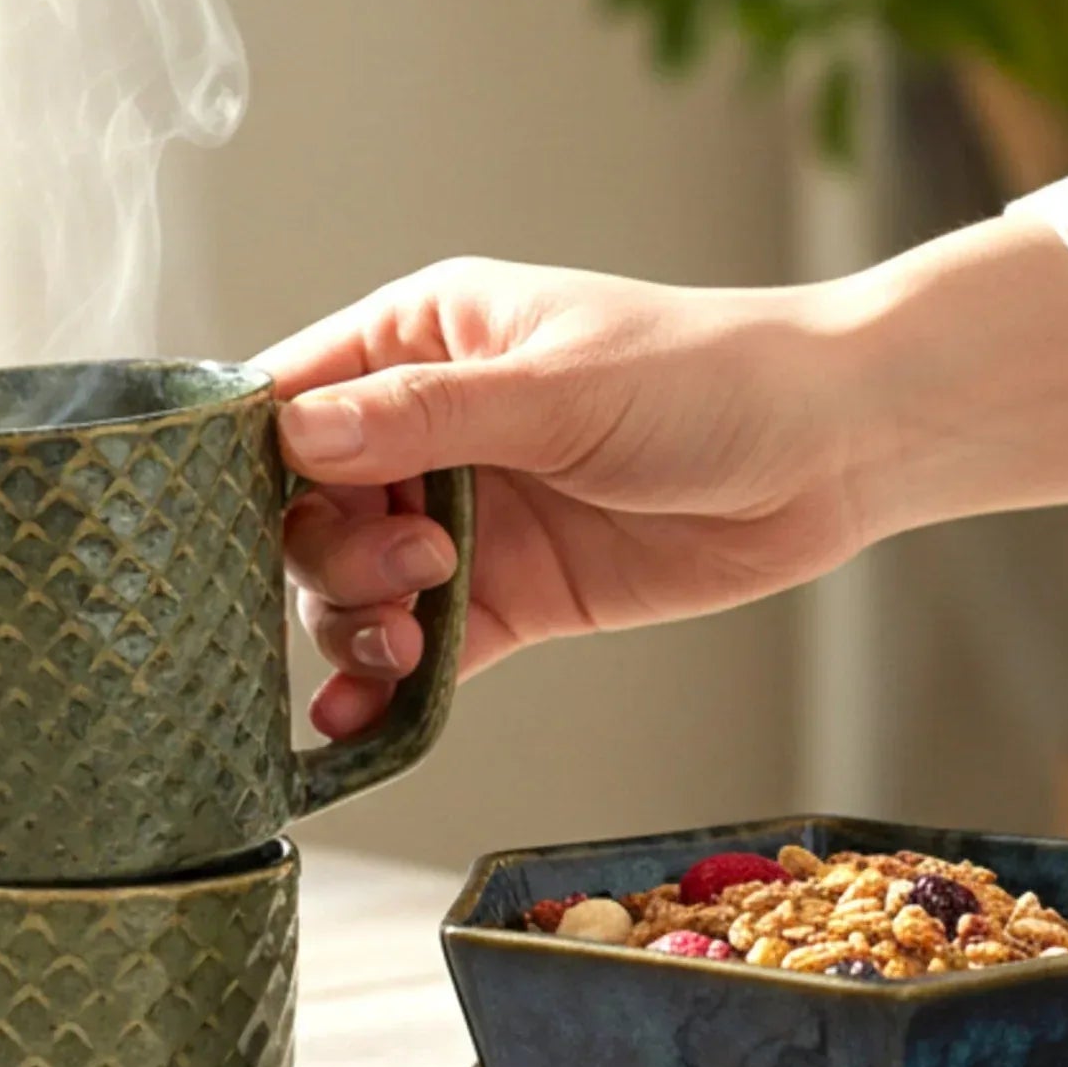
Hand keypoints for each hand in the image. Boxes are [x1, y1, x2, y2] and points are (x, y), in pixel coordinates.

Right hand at [263, 225, 1067, 738]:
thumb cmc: (707, 379)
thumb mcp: (558, 388)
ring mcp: (464, 520)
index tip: (234, 522)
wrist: (833, 451)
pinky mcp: (507, 600)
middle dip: (332, 552)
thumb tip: (293, 434)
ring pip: (352, 586)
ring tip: (414, 637)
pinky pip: (420, 649)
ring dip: (358, 622)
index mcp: (421, 343)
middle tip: (416, 564)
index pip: (288, 398)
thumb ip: (424, 418)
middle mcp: (427, 432)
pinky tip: (355, 723)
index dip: (249, 462)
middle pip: (305, 508)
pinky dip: (385, 688)